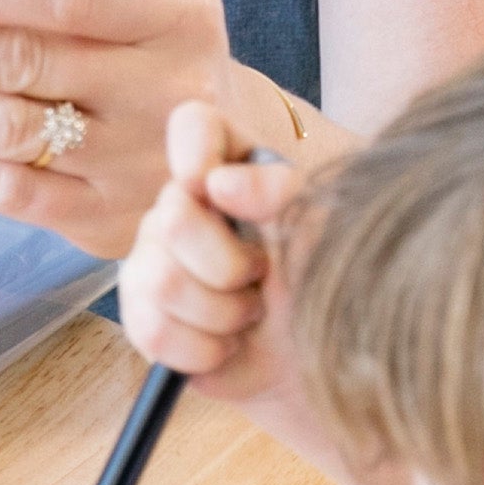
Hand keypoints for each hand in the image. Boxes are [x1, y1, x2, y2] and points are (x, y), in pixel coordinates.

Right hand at [123, 97, 309, 399]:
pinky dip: (204, 350)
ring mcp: (155, 262)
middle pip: (172, 218)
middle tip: (262, 277)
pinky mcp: (146, 319)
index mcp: (232, 166)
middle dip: (228, 265)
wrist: (337, 360)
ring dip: (223, 313)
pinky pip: (153, 332)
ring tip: (251, 315)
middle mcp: (182, 206)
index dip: (194, 150)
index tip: (212, 186)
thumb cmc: (336, 282)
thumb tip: (216, 185)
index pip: (193, 125)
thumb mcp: (329, 229)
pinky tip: (229, 344)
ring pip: (159, 283)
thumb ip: (280, 191)